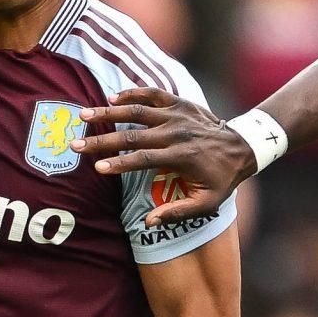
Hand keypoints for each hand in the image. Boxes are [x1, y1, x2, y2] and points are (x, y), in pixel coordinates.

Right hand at [71, 86, 255, 224]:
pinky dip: (132, 93)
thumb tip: (148, 222)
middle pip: (132, 135)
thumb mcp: (206, 203)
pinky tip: (112, 98)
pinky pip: (152, 94)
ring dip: (109, 112)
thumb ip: (177, 212)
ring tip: (84, 115)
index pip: (143, 159)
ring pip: (137, 111)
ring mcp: (177, 114)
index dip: (119, 164)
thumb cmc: (220, 179)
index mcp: (181, 157)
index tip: (97, 168)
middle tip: (75, 145)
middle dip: (101, 140)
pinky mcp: (179, 103)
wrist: (241, 147)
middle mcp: (176, 132)